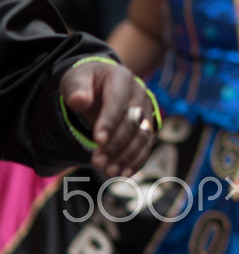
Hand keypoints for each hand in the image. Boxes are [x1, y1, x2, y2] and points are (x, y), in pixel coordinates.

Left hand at [60, 60, 156, 177]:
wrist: (102, 83)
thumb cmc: (86, 82)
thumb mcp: (75, 79)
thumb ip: (76, 89)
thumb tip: (79, 101)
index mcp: (121, 79)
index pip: (117, 103)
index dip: (109, 122)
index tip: (97, 141)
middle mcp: (139, 94)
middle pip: (132, 122)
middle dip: (115, 145)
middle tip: (97, 163)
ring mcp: (146, 110)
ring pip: (142, 136)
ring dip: (127, 156)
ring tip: (109, 172)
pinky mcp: (147, 125)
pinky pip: (146, 145)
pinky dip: (137, 160)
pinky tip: (124, 174)